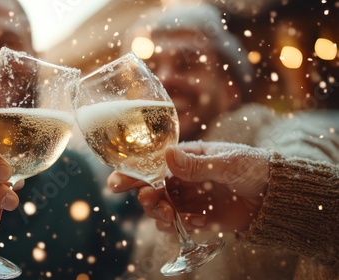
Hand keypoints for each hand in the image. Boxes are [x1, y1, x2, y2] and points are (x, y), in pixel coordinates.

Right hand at [108, 141, 269, 232]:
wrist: (276, 196)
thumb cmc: (253, 168)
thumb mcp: (227, 162)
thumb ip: (196, 164)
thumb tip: (167, 154)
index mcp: (185, 158)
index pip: (152, 164)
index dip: (132, 173)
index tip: (115, 183)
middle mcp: (181, 178)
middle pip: (150, 189)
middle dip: (147, 198)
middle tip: (154, 204)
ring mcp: (188, 197)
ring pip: (160, 209)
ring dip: (161, 215)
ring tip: (177, 218)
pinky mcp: (197, 216)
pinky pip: (177, 224)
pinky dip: (181, 227)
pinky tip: (198, 222)